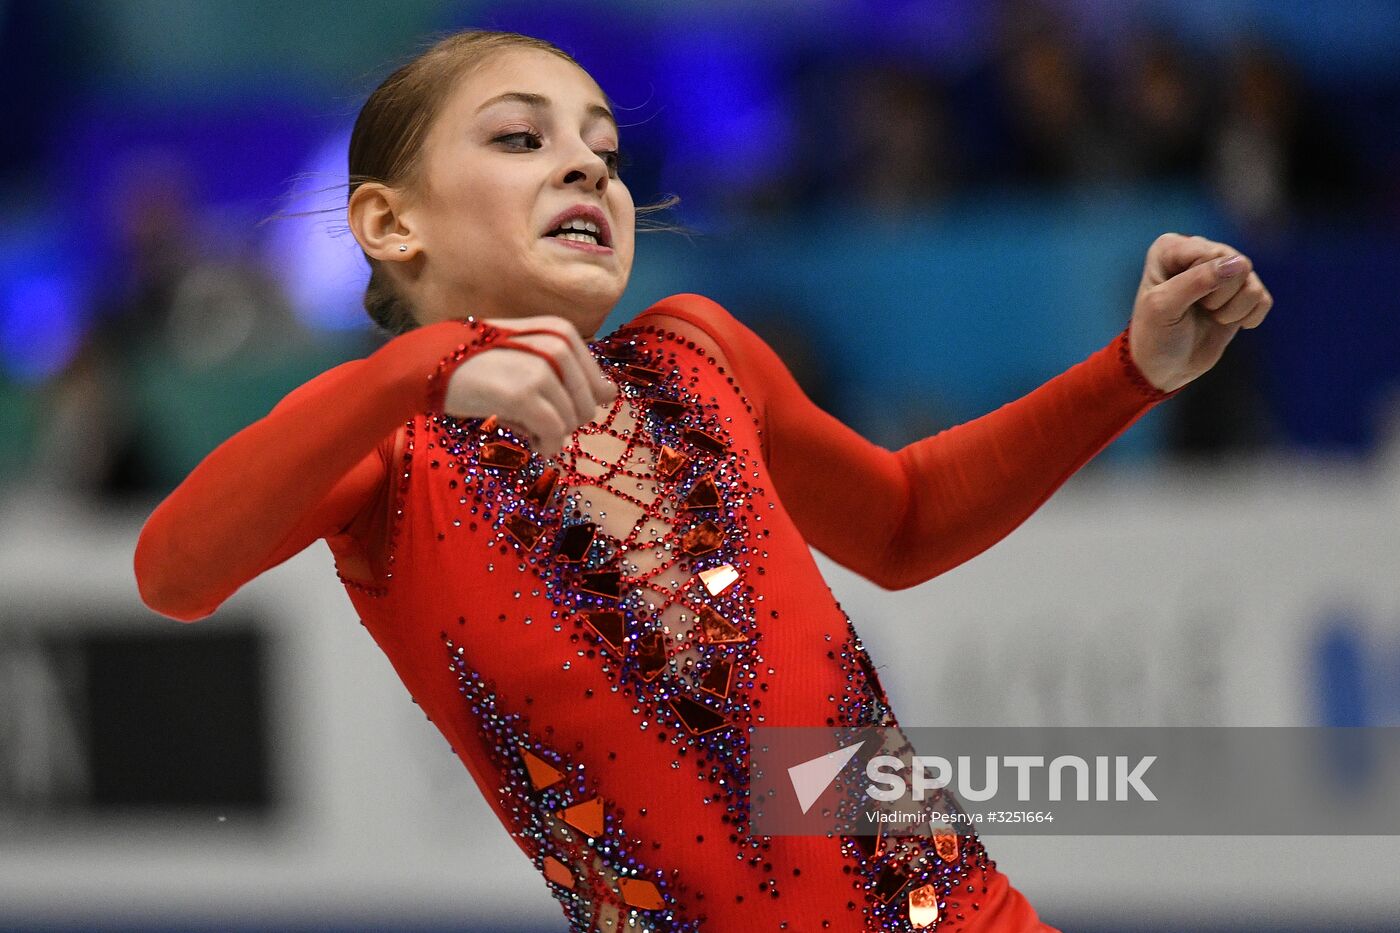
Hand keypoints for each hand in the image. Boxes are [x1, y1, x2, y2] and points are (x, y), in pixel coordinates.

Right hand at [442, 315, 617, 456]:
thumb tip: (611, 394)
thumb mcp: (530, 355)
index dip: (577, 403)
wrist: (431, 362)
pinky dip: (546, 446)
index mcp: (561, 331)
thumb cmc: (481, 361)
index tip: (551, 405)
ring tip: (524, 425)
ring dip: (551, 434)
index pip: (597, 382)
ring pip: (571, 422)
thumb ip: (571, 372)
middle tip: (534, 419)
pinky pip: (553, 433)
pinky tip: (531, 444)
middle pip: (588, 405)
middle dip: (566, 421)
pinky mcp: (523, 394)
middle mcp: (557, 345)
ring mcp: (541, 369)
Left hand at [1128, 233, 1273, 393]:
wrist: (1164, 369)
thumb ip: (1197, 281)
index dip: (1204, 284)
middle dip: (1219, 298)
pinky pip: (1263, 299)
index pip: (1212, 254)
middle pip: (1238, 264)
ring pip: (1253, 282)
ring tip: (1208, 317)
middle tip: (1195, 310)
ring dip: (1232, 310)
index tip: (1180, 301)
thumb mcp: (1163, 308)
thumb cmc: (1154, 336)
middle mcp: (1199, 252)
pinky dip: (1247, 318)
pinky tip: (1224, 323)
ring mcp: (1223, 271)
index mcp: (1171, 247)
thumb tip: (1239, 263)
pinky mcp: (1242, 293)